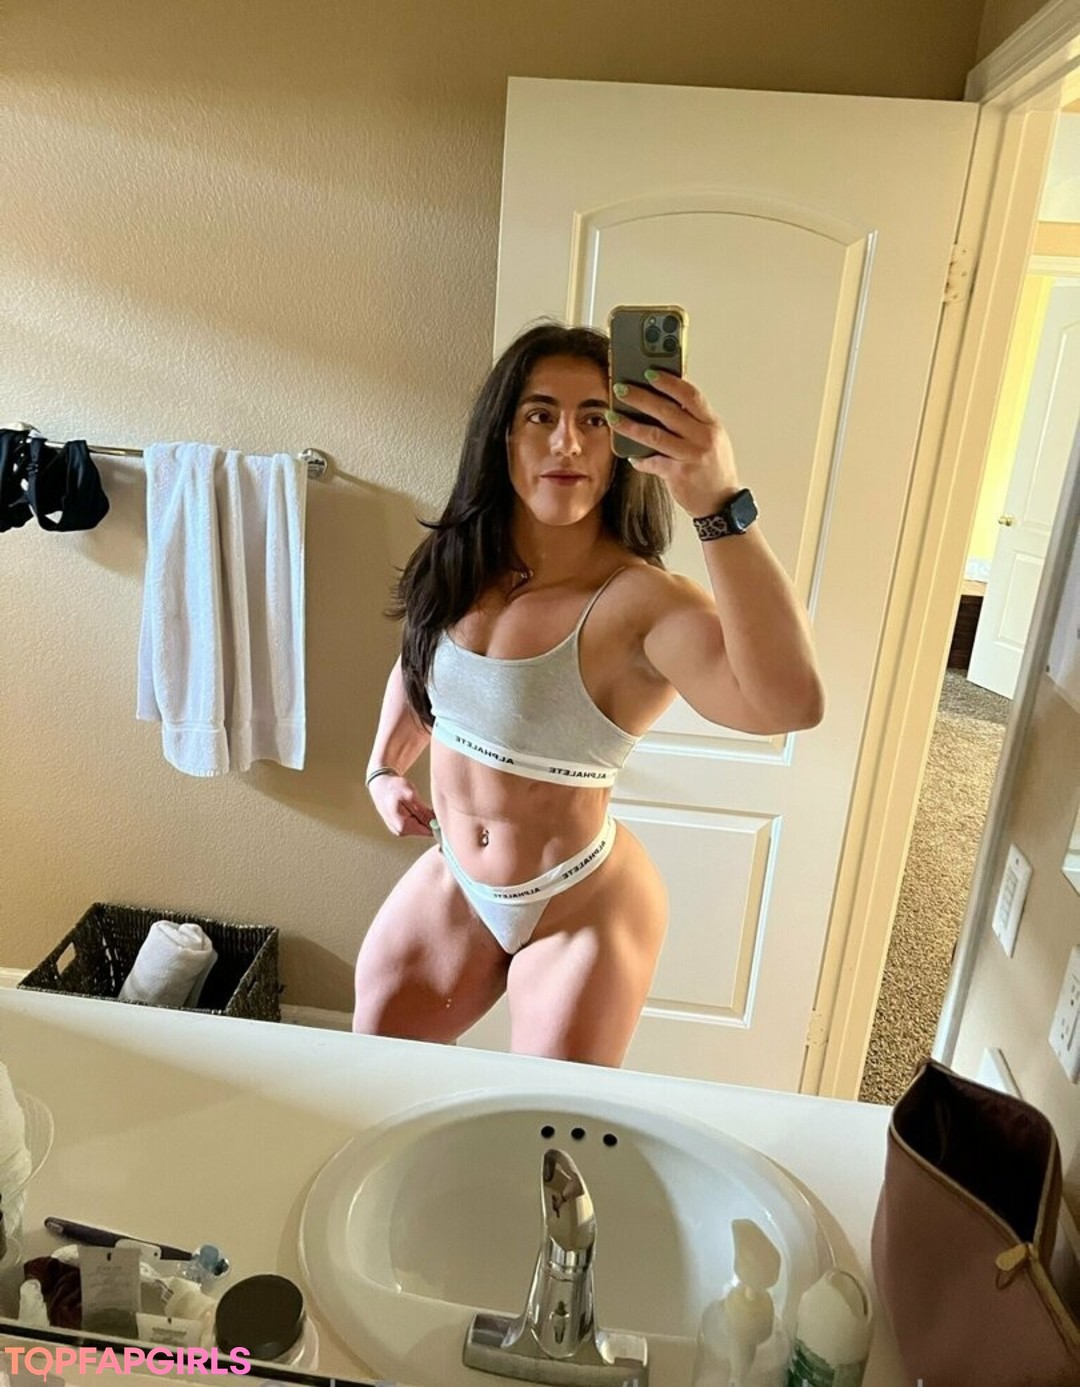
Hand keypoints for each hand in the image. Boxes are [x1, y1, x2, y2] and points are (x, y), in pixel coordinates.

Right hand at [368, 774, 434, 837]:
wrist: (380, 784)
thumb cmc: (394, 788)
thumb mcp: (411, 796)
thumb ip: (423, 812)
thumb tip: (435, 824)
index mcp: (403, 827)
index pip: (429, 831)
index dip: (437, 822)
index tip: (438, 810)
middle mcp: (401, 832)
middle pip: (425, 830)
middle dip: (430, 819)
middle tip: (428, 804)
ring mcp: (400, 830)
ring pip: (421, 826)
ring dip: (424, 816)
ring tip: (419, 804)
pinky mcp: (400, 826)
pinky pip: (416, 823)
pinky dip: (419, 815)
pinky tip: (414, 807)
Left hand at [607, 372, 738, 517]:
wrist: (721, 502)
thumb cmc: (714, 468)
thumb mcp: (712, 438)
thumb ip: (694, 420)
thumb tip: (667, 398)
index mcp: (712, 424)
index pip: (690, 395)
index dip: (669, 382)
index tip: (649, 372)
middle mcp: (703, 437)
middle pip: (667, 411)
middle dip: (641, 398)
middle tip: (620, 389)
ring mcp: (692, 456)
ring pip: (655, 436)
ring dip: (630, 425)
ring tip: (613, 417)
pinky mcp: (679, 474)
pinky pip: (652, 462)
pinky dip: (639, 458)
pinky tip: (629, 455)